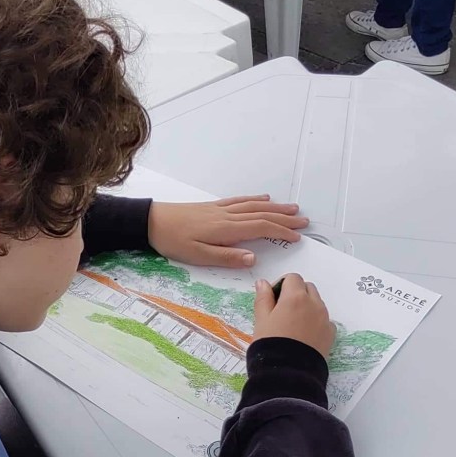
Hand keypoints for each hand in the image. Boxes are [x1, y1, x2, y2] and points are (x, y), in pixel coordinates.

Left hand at [148, 196, 307, 268]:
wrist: (151, 221)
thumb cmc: (173, 241)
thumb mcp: (198, 256)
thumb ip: (227, 257)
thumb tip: (253, 258)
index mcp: (226, 229)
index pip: (261, 228)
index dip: (281, 232)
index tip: (297, 237)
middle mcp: (227, 216)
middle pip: (262, 214)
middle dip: (284, 218)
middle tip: (304, 221)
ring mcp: (220, 209)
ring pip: (254, 205)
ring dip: (275, 207)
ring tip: (292, 208)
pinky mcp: (213, 207)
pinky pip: (240, 200)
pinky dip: (255, 199)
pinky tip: (263, 198)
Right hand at [253, 274, 334, 357]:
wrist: (288, 372)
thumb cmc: (270, 344)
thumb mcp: (261, 320)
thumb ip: (263, 298)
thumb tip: (263, 283)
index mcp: (295, 297)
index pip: (292, 278)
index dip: (281, 285)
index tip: (273, 299)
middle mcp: (314, 304)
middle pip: (307, 288)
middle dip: (296, 293)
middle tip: (282, 311)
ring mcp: (325, 318)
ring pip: (317, 303)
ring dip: (307, 306)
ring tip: (293, 325)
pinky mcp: (330, 333)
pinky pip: (324, 319)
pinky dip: (315, 321)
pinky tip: (304, 335)